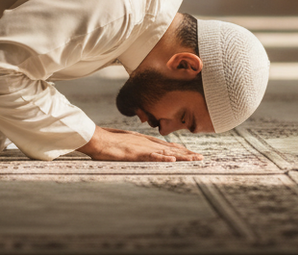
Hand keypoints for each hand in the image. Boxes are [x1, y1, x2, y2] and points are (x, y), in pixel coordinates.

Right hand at [76, 125, 203, 161]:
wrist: (96, 138)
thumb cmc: (109, 141)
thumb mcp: (126, 142)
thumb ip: (137, 145)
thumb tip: (144, 150)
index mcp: (145, 141)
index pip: (167, 145)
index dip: (181, 150)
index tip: (193, 154)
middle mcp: (146, 143)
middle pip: (170, 148)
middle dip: (186, 153)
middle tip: (201, 158)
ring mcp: (141, 147)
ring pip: (165, 152)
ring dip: (180, 156)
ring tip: (194, 159)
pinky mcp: (134, 153)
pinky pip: (150, 156)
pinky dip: (161, 157)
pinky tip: (171, 159)